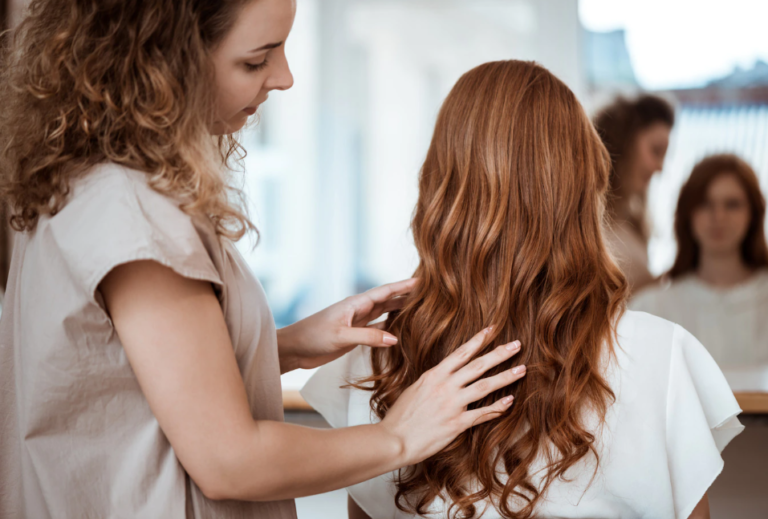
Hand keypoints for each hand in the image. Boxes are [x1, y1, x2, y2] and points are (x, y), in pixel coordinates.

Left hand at [277, 278, 416, 371]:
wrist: (294, 348)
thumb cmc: (312, 337)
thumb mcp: (341, 336)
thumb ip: (367, 336)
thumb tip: (395, 339)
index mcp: (355, 303)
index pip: (385, 291)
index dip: (404, 286)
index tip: (423, 280)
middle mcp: (358, 309)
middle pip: (388, 299)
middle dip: (407, 295)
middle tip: (429, 292)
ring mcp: (357, 321)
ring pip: (384, 312)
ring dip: (400, 309)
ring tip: (420, 306)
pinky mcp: (354, 333)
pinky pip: (377, 326)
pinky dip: (390, 325)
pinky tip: (400, 327)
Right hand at [378, 327, 525, 465]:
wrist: (393, 439)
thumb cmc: (400, 416)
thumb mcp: (415, 389)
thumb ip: (433, 381)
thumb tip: (444, 374)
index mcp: (434, 375)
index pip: (461, 353)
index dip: (478, 340)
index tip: (492, 330)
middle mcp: (445, 386)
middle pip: (478, 365)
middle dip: (499, 353)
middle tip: (517, 345)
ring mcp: (452, 404)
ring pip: (485, 386)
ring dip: (505, 376)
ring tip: (522, 369)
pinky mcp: (456, 423)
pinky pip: (482, 413)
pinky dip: (498, 407)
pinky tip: (510, 401)